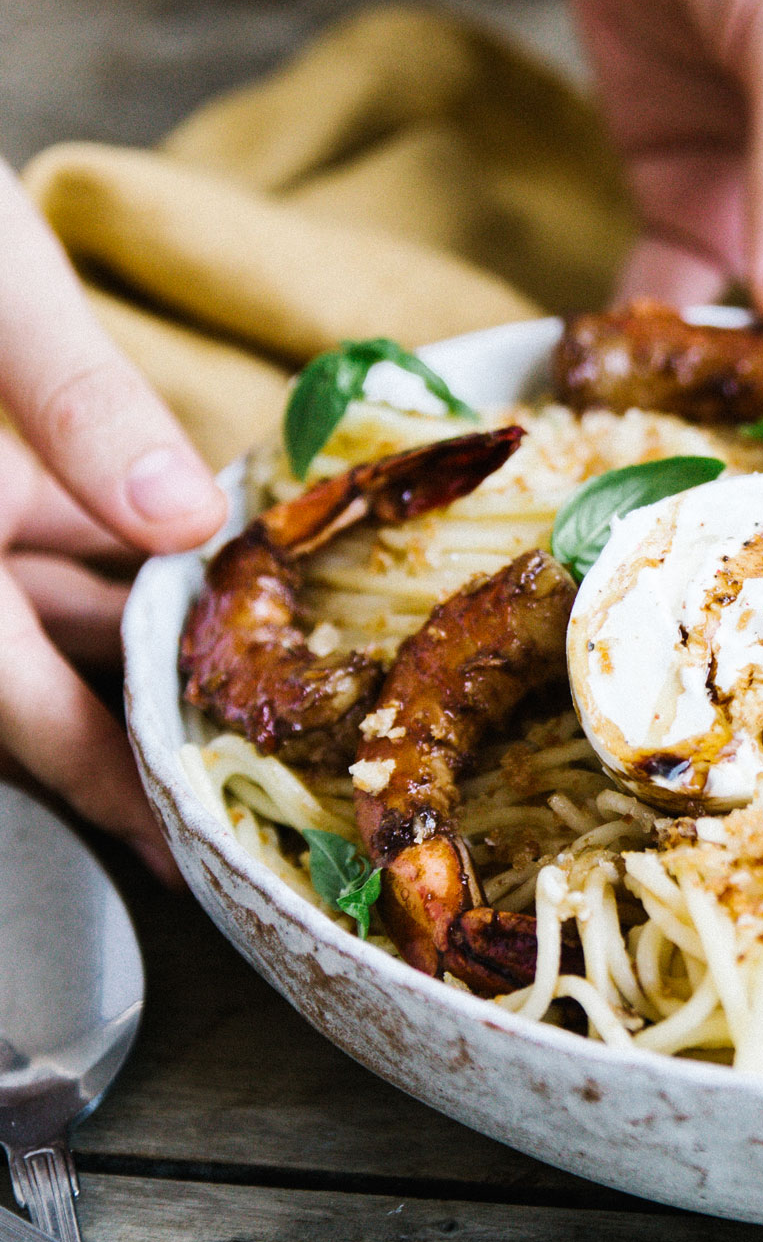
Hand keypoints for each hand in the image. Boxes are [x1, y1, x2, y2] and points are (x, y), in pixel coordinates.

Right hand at [0, 163, 226, 881]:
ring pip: (45, 604)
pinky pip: (52, 535)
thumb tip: (180, 517)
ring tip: (259, 682)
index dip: (91, 777)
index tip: (173, 846)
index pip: (9, 693)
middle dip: (132, 720)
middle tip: (248, 774)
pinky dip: (124, 551)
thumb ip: (73, 395)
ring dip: (140, 638)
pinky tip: (208, 560)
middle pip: (29, 667)